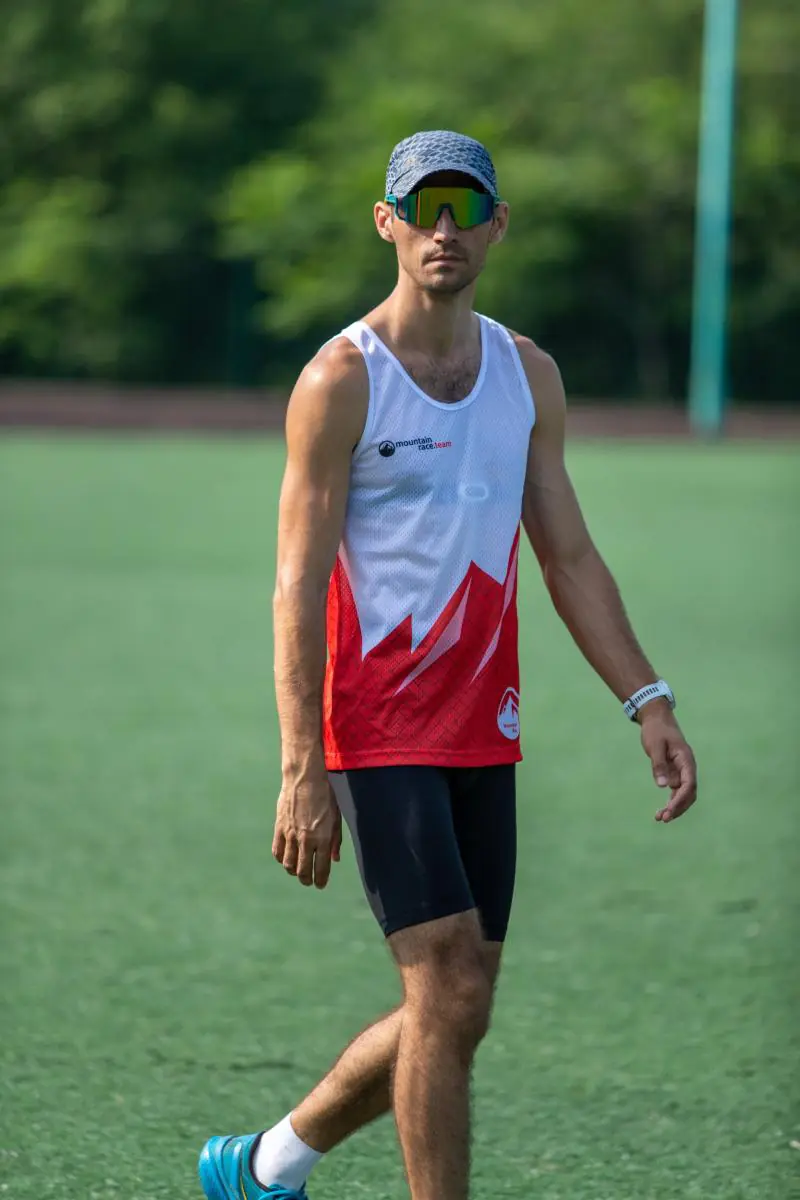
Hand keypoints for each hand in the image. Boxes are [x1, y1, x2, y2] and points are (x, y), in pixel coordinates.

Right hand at [272, 770, 341, 888]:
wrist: (304, 778)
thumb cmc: (325, 796)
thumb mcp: (336, 817)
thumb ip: (335, 840)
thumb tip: (335, 859)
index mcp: (322, 838)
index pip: (321, 868)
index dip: (321, 880)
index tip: (320, 885)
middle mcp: (306, 839)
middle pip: (303, 870)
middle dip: (306, 879)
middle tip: (308, 881)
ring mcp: (290, 834)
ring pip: (288, 864)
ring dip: (293, 871)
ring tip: (297, 871)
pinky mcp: (279, 828)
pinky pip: (278, 851)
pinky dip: (281, 859)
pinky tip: (286, 858)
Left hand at [638, 702, 697, 822]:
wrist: (656, 718)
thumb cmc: (656, 730)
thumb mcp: (655, 746)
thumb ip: (659, 765)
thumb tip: (662, 786)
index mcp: (686, 760)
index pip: (689, 784)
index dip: (680, 799)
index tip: (669, 810)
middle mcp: (687, 767)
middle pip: (689, 793)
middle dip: (678, 807)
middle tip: (663, 818)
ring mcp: (682, 770)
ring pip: (683, 794)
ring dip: (675, 807)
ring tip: (660, 818)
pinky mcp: (675, 772)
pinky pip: (676, 790)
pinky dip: (670, 801)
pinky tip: (662, 810)